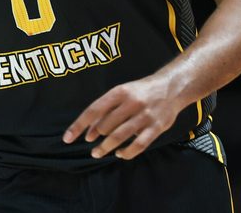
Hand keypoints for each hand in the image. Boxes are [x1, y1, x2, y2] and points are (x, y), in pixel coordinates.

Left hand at [62, 74, 185, 159]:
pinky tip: (119, 154)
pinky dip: (126, 153)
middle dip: (96, 137)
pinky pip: (138, 145)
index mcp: (119, 91)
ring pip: (120, 137)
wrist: (172, 87)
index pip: (94, 110)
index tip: (68, 138)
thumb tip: (88, 133)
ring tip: (97, 153)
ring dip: (106, 147)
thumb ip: (105, 111)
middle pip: (106, 125)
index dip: (79, 125)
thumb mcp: (122, 93)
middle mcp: (131, 103)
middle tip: (92, 144)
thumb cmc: (140, 91)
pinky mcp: (157, 127)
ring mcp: (145, 116)